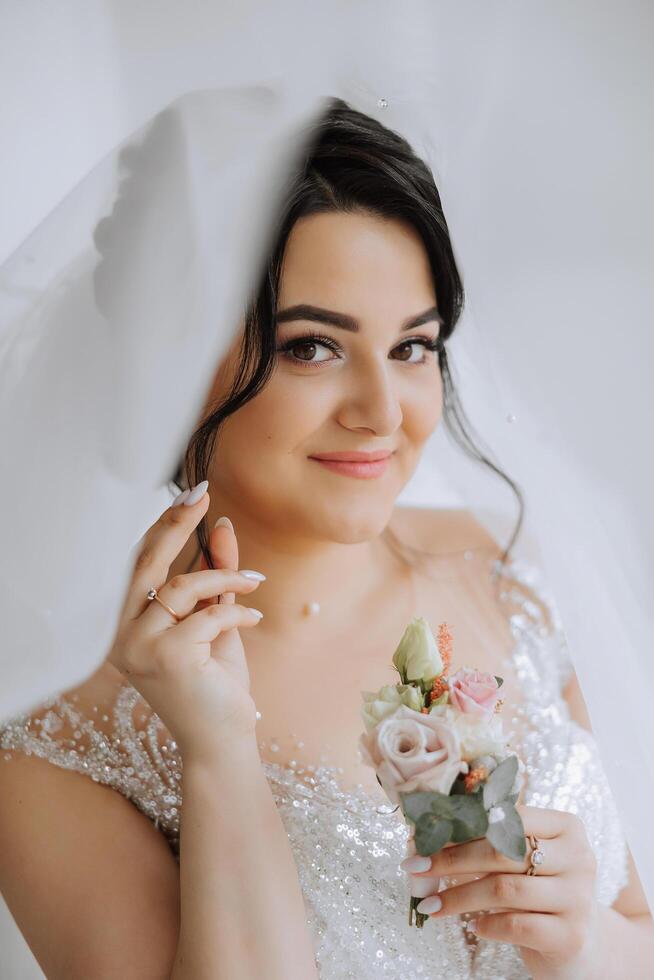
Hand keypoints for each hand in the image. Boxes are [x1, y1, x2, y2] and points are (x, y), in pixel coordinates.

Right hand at [107, 482, 264, 759]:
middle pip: (146, 564)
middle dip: (178, 525)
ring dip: (224, 577)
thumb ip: (213, 575)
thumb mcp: (214, 618)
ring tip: (253, 584)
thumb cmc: (213, 680)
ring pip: (181, 585)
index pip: (138, 563)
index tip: (191, 496)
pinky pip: (208, 613)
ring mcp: (138, 647)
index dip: (163, 526)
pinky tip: (252, 618)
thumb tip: (221, 527)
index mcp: (124, 624)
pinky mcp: (167, 657)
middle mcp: (120, 635)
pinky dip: (237, 610)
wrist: (221, 739)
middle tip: (205, 499)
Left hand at [403, 805, 599, 979]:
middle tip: (414, 867)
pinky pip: (517, 927)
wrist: (581, 943)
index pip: (508, 818)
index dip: (463, 826)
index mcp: (566, 826)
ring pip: (505, 890)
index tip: (425, 837)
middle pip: (502, 852)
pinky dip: (488, 925)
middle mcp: (578, 857)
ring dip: (458, 897)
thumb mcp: (525, 859)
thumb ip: (493, 840)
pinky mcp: (571, 935)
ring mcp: (578, 898)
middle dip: (451, 859)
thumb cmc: (540, 890)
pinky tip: (473, 927)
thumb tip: (430, 832)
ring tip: (430, 905)